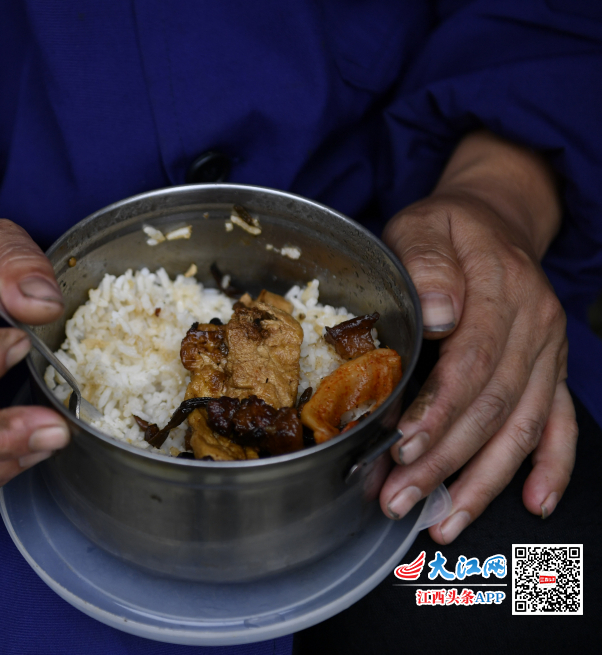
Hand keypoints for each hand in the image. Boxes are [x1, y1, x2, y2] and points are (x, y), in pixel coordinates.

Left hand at [380, 132, 576, 542]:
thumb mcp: (424, 226)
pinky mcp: (551, 370)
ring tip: (443, 520)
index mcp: (501, 290)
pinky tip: (535, 502)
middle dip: (445, 460)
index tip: (403, 446)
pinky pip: (561, 423)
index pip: (472, 361)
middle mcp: (535, 326)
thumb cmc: (447, 229)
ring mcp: (548, 352)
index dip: (439, 409)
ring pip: (523, 426)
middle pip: (492, 405)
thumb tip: (437, 314)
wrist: (495, 219)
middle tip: (399, 497)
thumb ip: (426, 263)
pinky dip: (552, 466)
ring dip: (484, 480)